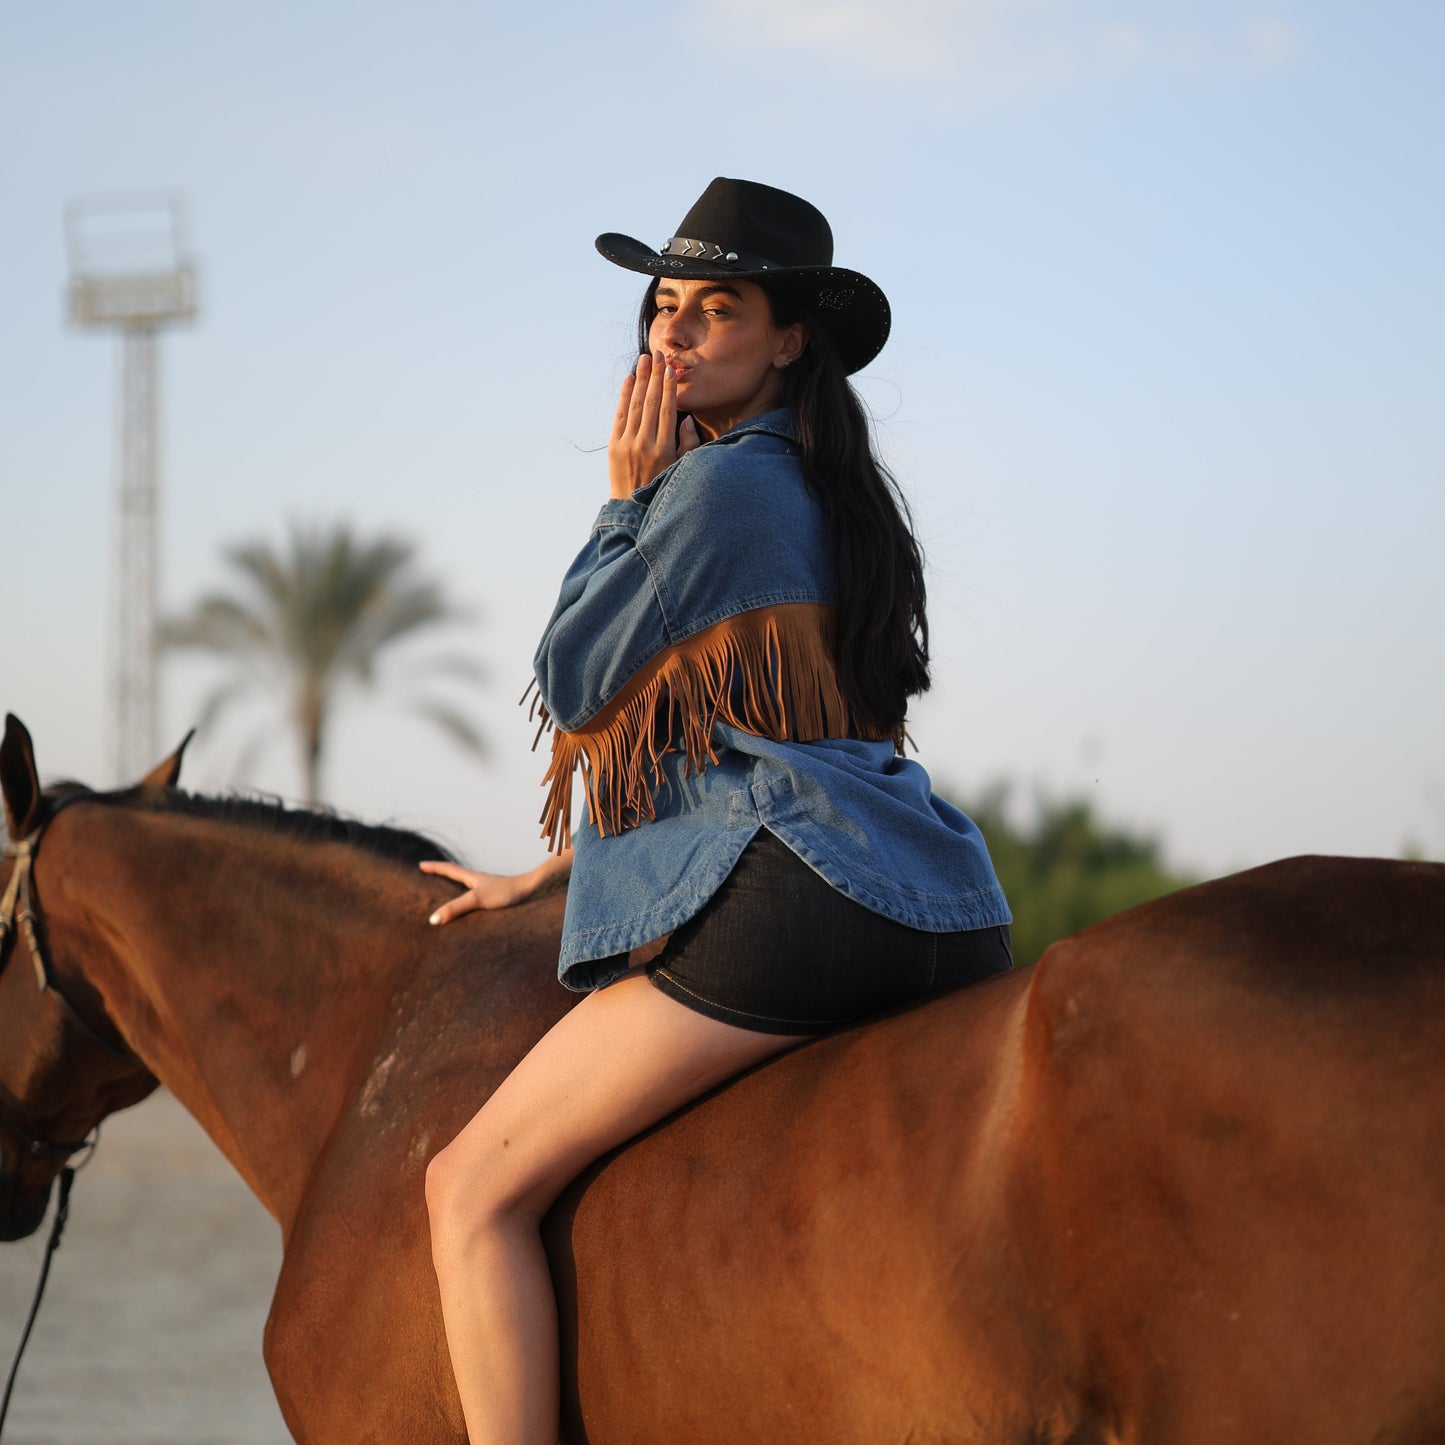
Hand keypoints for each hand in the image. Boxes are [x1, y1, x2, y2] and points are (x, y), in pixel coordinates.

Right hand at [420, 850, 571, 925]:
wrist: (534, 890)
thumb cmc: (507, 892)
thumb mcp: (477, 900)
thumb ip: (456, 908)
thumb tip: (433, 919)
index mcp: (473, 878)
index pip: (449, 869)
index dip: (434, 867)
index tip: (421, 864)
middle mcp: (480, 881)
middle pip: (458, 876)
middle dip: (443, 876)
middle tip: (430, 876)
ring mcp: (490, 889)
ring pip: (468, 887)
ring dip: (457, 889)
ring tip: (447, 895)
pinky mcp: (499, 899)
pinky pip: (478, 898)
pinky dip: (469, 902)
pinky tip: (473, 912)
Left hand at [608, 350, 699, 498]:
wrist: (631, 506)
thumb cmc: (662, 484)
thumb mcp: (681, 467)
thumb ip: (687, 443)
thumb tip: (686, 418)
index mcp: (664, 450)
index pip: (666, 411)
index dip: (668, 388)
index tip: (670, 369)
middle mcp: (645, 444)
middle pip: (650, 403)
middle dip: (655, 376)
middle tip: (658, 354)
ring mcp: (627, 444)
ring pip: (635, 405)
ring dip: (640, 380)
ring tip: (645, 360)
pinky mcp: (614, 445)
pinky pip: (620, 415)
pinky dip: (624, 396)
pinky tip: (630, 379)